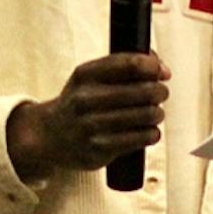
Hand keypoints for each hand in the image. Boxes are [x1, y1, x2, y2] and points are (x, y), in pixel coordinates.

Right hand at [6, 53, 170, 181]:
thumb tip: (163, 70)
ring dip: (157, 113)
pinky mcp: (99, 150)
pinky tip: (149, 131)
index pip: (130, 64)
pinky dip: (152, 133)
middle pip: (143, 91)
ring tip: (155, 113)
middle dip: (159, 91)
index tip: (161, 72)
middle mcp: (86, 99)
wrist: (50, 136)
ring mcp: (92, 126)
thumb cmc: (79, 101)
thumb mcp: (90, 76)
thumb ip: (123, 65)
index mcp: (85, 75)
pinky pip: (140, 139)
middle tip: (160, 94)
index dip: (153, 67)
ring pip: (145, 115)